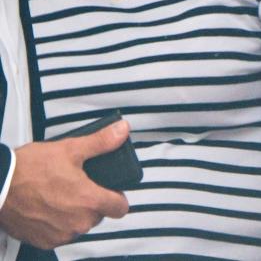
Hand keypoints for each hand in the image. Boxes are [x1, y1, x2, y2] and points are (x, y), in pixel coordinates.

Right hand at [0, 120, 130, 248]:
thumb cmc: (28, 169)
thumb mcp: (70, 149)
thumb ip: (101, 142)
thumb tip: (121, 131)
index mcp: (89, 201)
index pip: (120, 208)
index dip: (117, 196)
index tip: (109, 190)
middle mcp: (77, 222)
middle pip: (99, 215)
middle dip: (92, 201)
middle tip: (78, 186)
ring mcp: (61, 234)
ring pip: (80, 225)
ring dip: (75, 213)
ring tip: (60, 194)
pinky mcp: (44, 241)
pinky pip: (61, 233)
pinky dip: (57, 223)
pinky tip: (48, 207)